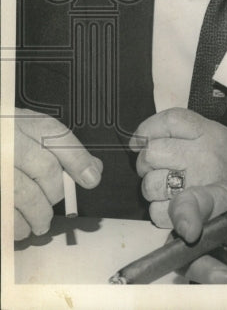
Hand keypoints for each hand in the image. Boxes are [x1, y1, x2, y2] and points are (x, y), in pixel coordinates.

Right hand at [13, 107, 102, 239]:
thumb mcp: (21, 130)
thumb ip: (56, 145)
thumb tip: (92, 169)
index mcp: (17, 122)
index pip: (55, 136)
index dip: (78, 160)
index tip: (91, 179)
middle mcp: (6, 143)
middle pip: (46, 169)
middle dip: (56, 193)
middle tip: (54, 206)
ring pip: (25, 195)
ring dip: (38, 216)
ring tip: (39, 225)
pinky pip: (5, 212)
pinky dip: (14, 226)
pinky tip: (18, 229)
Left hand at [130, 108, 226, 227]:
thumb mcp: (217, 134)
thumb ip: (186, 132)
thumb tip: (145, 137)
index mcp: (209, 133)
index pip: (169, 121)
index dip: (148, 129)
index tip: (141, 139)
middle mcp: (203, 156)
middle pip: (152, 153)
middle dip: (147, 162)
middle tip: (157, 166)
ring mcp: (197, 184)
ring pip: (150, 184)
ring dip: (153, 187)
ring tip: (168, 185)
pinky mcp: (192, 211)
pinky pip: (156, 211)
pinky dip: (160, 210)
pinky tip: (173, 202)